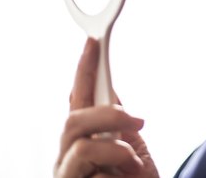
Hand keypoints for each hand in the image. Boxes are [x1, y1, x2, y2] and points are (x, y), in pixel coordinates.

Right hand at [54, 38, 159, 177]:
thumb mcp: (132, 153)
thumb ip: (118, 128)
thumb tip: (112, 93)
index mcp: (83, 140)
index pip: (78, 97)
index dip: (84, 69)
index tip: (93, 42)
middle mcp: (68, 157)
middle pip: (73, 120)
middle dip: (107, 115)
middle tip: (139, 122)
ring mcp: (66, 175)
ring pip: (80, 147)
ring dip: (116, 153)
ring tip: (134, 167)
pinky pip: (92, 176)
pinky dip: (117, 177)